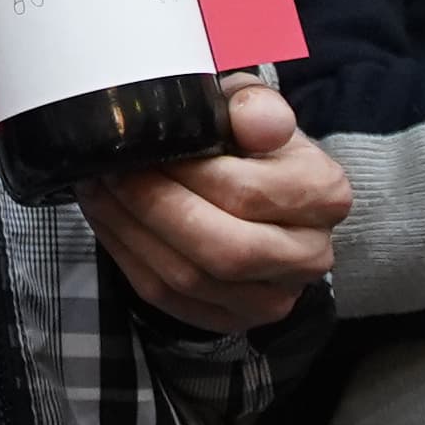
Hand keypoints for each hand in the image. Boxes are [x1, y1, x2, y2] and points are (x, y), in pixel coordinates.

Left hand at [82, 78, 350, 332]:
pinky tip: (110, 219)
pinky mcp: (231, 319)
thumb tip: (254, 122)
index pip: (248, 193)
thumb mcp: (252, 108)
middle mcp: (309, 255)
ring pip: (189, 279)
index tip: (144, 146)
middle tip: (112, 172)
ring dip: (132, 231)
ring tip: (100, 189)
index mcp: (324, 195)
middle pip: (223, 248)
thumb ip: (253, 105)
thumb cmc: (251, 145)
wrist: (259, 191)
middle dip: (154, 208)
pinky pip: (169, 297)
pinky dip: (129, 256)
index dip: (188, 173)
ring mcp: (271, 297)